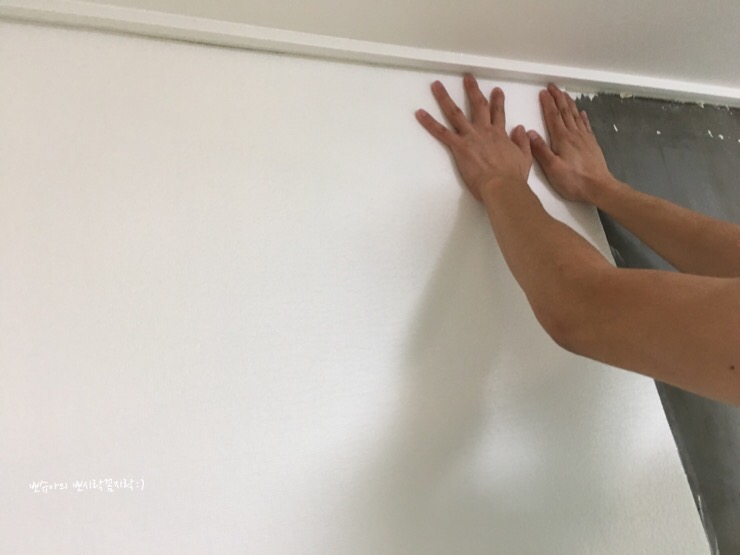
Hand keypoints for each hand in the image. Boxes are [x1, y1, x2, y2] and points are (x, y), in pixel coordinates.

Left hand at [416, 74, 531, 201]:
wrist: (502, 186)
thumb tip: (520, 128)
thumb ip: (523, 142)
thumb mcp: (525, 158)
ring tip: (436, 85)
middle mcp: (484, 131)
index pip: (499, 113)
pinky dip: (429, 122)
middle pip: (478, 105)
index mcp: (500, 135)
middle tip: (467, 78)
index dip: (497, 101)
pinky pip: (441, 132)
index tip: (496, 91)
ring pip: (455, 113)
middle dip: (472, 90)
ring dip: (444, 98)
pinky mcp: (459, 146)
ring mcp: (471, 136)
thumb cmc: (513, 177)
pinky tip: (420, 113)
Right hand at [527, 84, 615, 203]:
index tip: (543, 92)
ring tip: (564, 94)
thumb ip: (540, 150)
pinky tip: (581, 112)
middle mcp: (574, 134)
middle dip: (558, 98)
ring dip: (569, 103)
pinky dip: (582, 116)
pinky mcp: (591, 144)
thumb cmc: (574, 181)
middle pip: (564, 111)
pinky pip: (586, 125)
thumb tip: (530, 133)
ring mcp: (584, 138)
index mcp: (562, 139)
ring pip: (575, 115)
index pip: (552, 116)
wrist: (599, 187)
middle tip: (553, 86)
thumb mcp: (552, 168)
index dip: (547, 103)